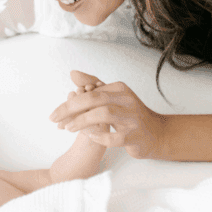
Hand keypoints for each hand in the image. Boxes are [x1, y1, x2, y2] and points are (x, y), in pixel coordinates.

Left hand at [50, 72, 164, 158]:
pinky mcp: (135, 136)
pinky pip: (113, 137)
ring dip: (82, 121)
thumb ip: (92, 84)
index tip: (55, 115)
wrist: (157, 133)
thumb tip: (72, 73)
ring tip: (68, 128)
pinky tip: (89, 136)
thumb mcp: (113, 96)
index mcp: (119, 88)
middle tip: (54, 119)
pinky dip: (99, 137)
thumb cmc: (130, 115)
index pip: (89, 92)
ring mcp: (132, 119)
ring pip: (104, 115)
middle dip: (70, 109)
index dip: (69, 103)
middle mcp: (127, 100)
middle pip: (94, 99)